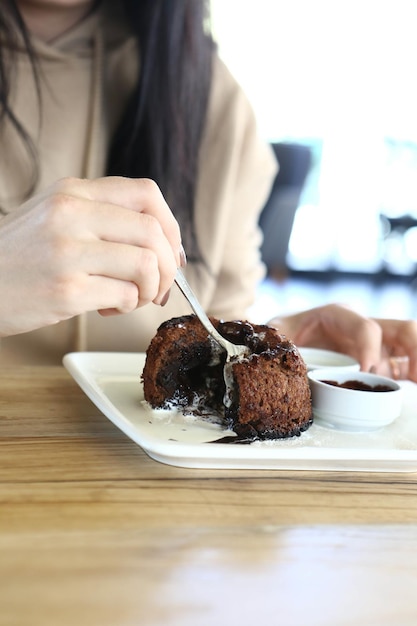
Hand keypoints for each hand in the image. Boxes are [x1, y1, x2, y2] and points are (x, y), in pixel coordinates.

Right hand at [0, 176, 182, 336]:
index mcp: (73, 191)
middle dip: (167, 265)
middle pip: (154, 231)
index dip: (172, 226)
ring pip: (146, 264)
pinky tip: (107, 309)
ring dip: (150, 288)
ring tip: (131, 298)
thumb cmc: (19, 256)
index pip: (147, 194)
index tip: (171, 253)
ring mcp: (67, 251)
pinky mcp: (65, 290)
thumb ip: (101, 216)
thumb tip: (162, 242)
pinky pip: (125, 296)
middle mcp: (71, 214)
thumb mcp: (53, 215)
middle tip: (159, 286)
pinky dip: (127, 307)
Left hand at [269, 304, 416, 381]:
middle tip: (414, 377)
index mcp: (339, 316)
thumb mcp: (277, 331)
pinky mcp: (379, 363)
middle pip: (402, 330)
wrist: (287, 339)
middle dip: (414, 350)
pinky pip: (402, 367)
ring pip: (408, 346)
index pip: (366, 327)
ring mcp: (375, 346)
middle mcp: (363, 327)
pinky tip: (414, 387)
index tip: (366, 371)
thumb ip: (277, 336)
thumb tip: (276, 346)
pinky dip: (412, 375)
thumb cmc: (284, 332)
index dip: (370, 348)